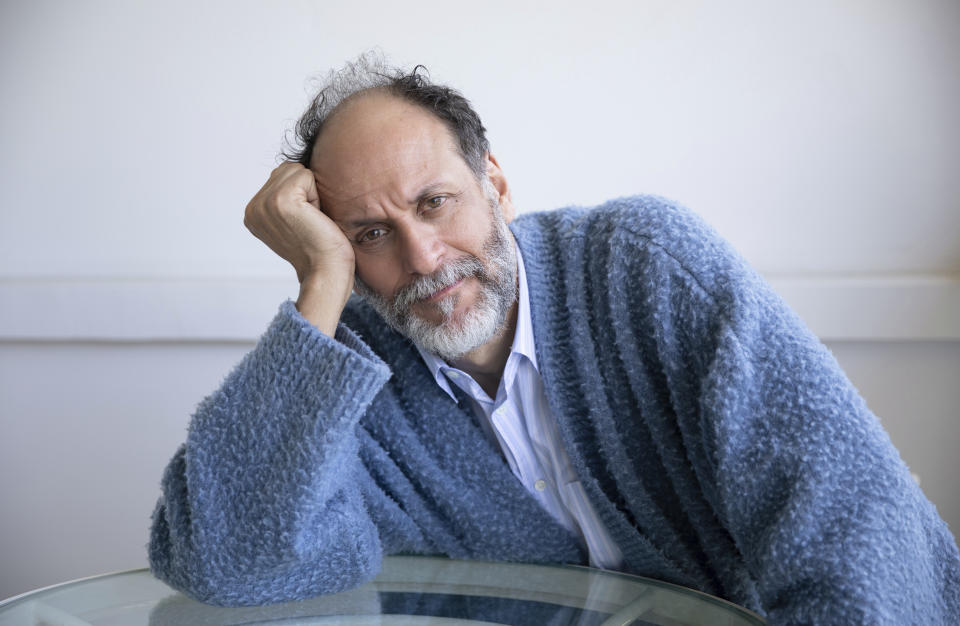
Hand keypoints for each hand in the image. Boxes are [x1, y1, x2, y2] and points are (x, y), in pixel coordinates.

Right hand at [244, 162, 355, 334]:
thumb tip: (291, 170)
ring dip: (312, 193)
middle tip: (310, 221)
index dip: (302, 195)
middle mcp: (253, 208)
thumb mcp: (293, 221)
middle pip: (288, 169)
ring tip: (312, 220)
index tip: (303, 223)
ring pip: (297, 170)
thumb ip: (284, 197)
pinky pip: (306, 175)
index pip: (281, 176)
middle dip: (307, 191)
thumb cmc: (319, 249)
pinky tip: (314, 218)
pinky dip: (317, 195)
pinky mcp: (280, 200)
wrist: (326, 272)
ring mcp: (264, 204)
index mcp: (253, 212)